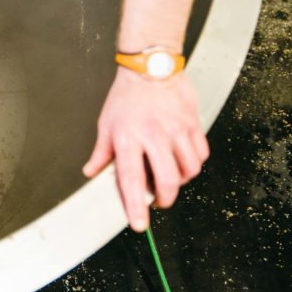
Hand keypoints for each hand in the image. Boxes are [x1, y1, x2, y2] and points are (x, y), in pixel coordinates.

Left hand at [83, 67, 209, 231]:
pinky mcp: (193, 123)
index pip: (131, 180)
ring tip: (168, 173)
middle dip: (164, 199)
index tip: (139, 224)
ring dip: (179, 180)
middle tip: (158, 200)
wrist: (151, 66)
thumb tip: (91, 172)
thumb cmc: (126, 95)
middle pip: (167, 181)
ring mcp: (176, 130)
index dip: (135, 206)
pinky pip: (200, 155)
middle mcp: (153, 136)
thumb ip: (101, 152)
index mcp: (127, 138)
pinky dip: (193, 163)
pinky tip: (182, 158)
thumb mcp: (106, 124)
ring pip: (188, 171)